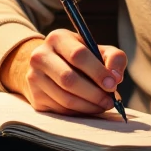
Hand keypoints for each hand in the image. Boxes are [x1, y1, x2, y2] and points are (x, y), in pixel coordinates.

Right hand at [1, 30, 126, 116]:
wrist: (49, 67)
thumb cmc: (80, 58)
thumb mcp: (98, 50)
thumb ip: (114, 58)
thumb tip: (116, 77)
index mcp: (57, 38)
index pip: (78, 55)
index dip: (97, 72)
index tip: (113, 84)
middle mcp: (40, 56)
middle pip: (68, 79)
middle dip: (94, 93)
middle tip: (110, 101)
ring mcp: (34, 77)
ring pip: (65, 98)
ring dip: (89, 106)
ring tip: (103, 105)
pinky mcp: (35, 97)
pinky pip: (61, 109)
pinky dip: (79, 112)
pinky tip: (89, 107)